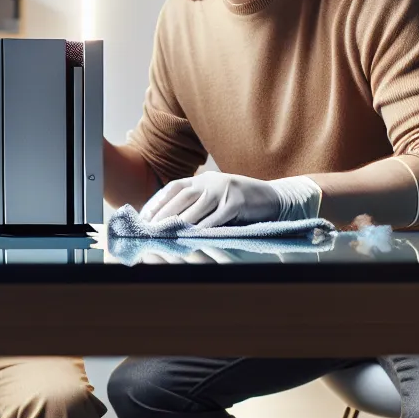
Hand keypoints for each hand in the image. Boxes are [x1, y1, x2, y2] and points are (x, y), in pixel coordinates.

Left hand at [140, 171, 295, 228]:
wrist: (274, 199)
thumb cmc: (242, 204)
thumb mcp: (216, 198)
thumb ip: (197, 204)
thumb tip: (170, 222)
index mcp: (203, 179)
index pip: (174, 187)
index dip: (157, 201)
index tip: (144, 216)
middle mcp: (212, 181)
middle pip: (181, 196)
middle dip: (163, 213)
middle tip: (149, 229)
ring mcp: (225, 190)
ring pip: (196, 207)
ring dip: (179, 222)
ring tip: (165, 235)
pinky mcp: (238, 202)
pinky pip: (216, 218)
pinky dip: (203, 229)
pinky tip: (192, 238)